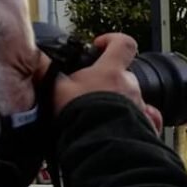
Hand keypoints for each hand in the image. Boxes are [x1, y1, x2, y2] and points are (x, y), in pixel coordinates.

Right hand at [40, 33, 161, 133]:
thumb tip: (37, 58)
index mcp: (111, 72)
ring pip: (134, 97)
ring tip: (104, 113)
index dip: (112, 41)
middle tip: (94, 91)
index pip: (123, 43)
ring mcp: (140, 106)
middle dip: (111, 80)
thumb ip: (48, 71)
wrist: (100, 146)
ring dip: (122, 102)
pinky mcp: (145, 126)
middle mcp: (130, 86)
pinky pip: (149, 119)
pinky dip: (141, 120)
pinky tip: (128, 124)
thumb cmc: (81, 118)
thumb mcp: (58, 90)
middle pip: (126, 74)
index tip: (100, 46)